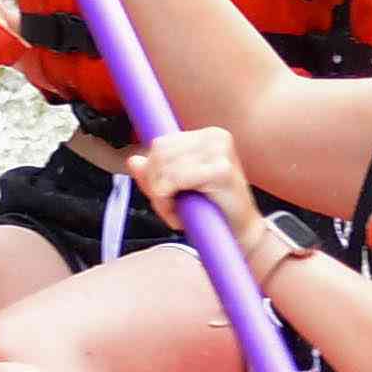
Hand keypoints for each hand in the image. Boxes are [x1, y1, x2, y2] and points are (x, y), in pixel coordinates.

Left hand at [127, 123, 264, 249]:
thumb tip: (133, 161)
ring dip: (160, 197)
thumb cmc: (210, 213)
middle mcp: (216, 137)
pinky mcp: (221, 170)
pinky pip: (173, 180)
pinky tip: (179, 217)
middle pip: (159, 152)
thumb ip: (155, 174)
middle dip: (155, 184)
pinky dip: (167, 203)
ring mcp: (220, 151)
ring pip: (164, 168)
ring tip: (175, 214)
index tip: (162, 195)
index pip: (161, 143)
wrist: (239, 235)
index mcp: (207, 135)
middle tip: (168, 208)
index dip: (153, 172)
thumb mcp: (177, 190)